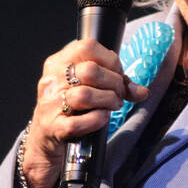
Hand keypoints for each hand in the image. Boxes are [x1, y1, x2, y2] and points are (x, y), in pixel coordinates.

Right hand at [22, 38, 149, 187]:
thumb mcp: (88, 88)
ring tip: (114, 105)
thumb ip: (115, 85)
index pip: (87, 47)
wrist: (45, 140)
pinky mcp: (53, 127)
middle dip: (114, 83)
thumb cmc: (70, 109)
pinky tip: (102, 118)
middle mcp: (51, 81)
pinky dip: (97, 119)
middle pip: (90, 71)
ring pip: (84, 95)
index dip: (110, 59)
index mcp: (58, 63)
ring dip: (108, 100)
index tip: (118, 73)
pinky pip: (78, 122)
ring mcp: (49, 104)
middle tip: (119, 94)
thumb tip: (142, 91)